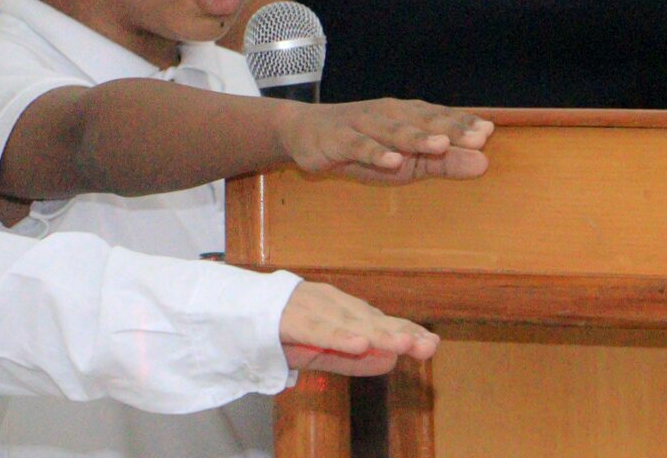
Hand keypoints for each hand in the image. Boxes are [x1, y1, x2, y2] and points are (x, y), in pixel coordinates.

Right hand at [275, 98, 492, 183]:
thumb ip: (444, 162)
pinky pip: (360, 147)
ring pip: (394, 131)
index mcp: (408, 116)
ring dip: (418, 137)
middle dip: (451, 129)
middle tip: (477, 137)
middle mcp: (389, 114)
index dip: (463, 124)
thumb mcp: (407, 160)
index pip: (440, 118)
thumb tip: (484, 161)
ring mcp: (363, 124)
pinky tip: (392, 161)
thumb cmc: (365, 147)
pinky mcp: (339, 139)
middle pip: (423, 121)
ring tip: (441, 144)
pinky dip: (376, 153)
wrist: (305, 132)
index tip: (488, 132)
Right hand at [279, 281, 439, 376]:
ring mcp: (310, 308)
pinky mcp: (290, 318)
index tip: (430, 343)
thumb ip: (351, 358)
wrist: (235, 313)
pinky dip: (339, 336)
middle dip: (400, 332)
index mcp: (340, 310)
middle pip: (370, 321)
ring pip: (349, 323)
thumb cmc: (281, 331)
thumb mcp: (320, 350)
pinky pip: (317, 329)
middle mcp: (330, 304)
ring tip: (404, 344)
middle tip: (428, 345)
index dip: (404, 331)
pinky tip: (360, 343)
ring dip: (378, 333)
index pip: (378, 321)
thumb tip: (390, 362)